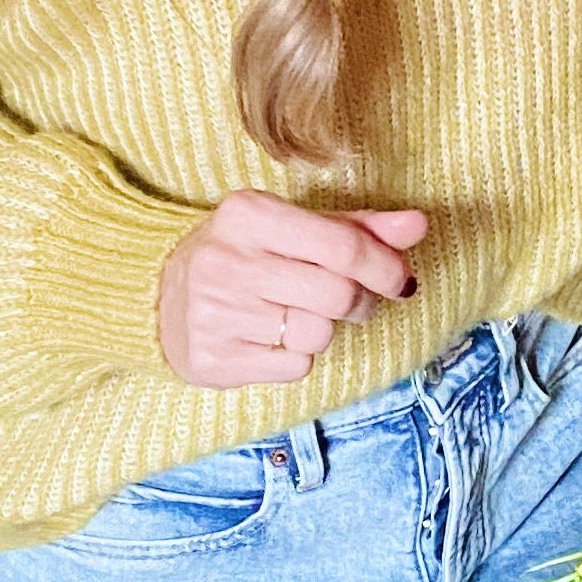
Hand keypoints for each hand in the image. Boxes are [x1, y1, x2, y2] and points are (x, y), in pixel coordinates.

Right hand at [157, 194, 428, 389]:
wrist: (162, 298)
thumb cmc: (248, 255)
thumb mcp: (294, 227)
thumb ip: (358, 227)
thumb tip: (419, 225)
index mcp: (249, 214)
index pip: (342, 245)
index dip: (385, 266)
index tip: (401, 279)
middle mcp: (226, 260)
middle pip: (337, 295)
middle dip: (361, 302)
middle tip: (355, 301)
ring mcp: (214, 312)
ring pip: (318, 334)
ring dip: (326, 330)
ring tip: (301, 315)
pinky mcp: (211, 359)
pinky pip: (294, 367)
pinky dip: (298, 357)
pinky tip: (273, 337)